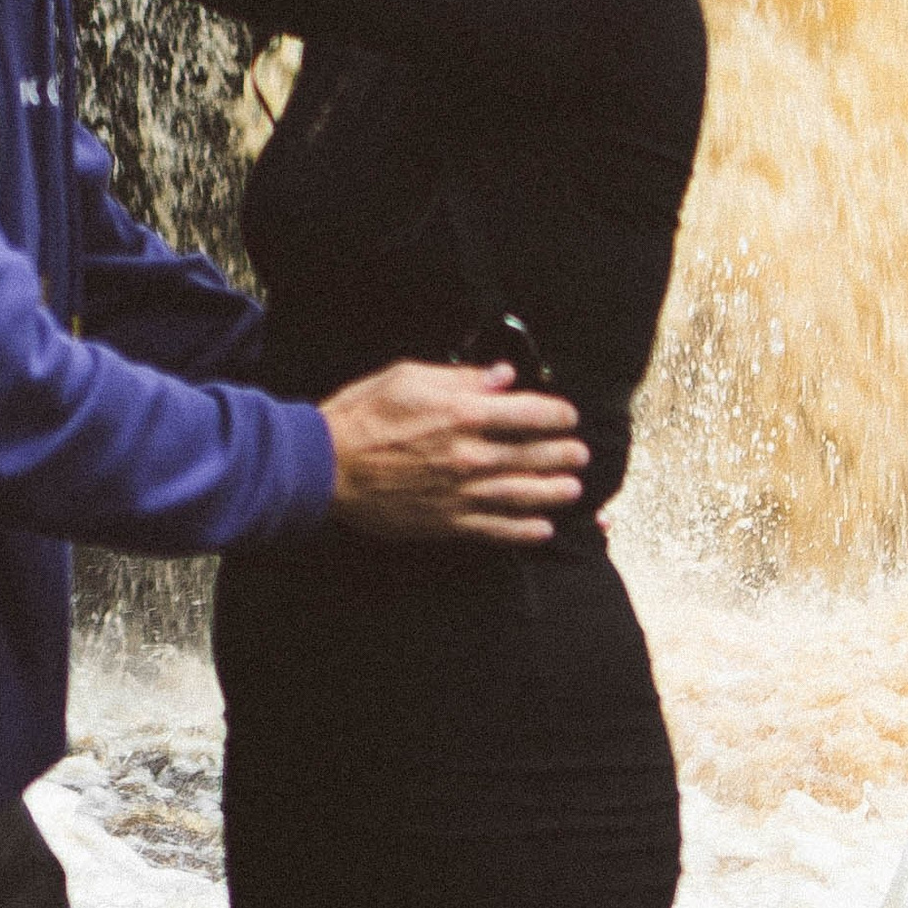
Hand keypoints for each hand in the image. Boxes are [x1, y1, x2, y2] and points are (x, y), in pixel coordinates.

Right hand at [319, 361, 586, 546]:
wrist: (327, 465)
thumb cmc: (364, 413)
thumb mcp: (409, 376)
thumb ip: (462, 378)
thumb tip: (503, 376)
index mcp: (461, 413)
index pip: (525, 413)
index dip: (554, 414)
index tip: (567, 415)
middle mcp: (468, 455)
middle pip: (530, 455)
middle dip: (561, 453)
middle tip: (580, 453)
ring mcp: (459, 493)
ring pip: (520, 494)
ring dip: (552, 491)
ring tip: (573, 488)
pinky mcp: (446, 522)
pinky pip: (494, 529)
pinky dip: (522, 531)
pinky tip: (542, 529)